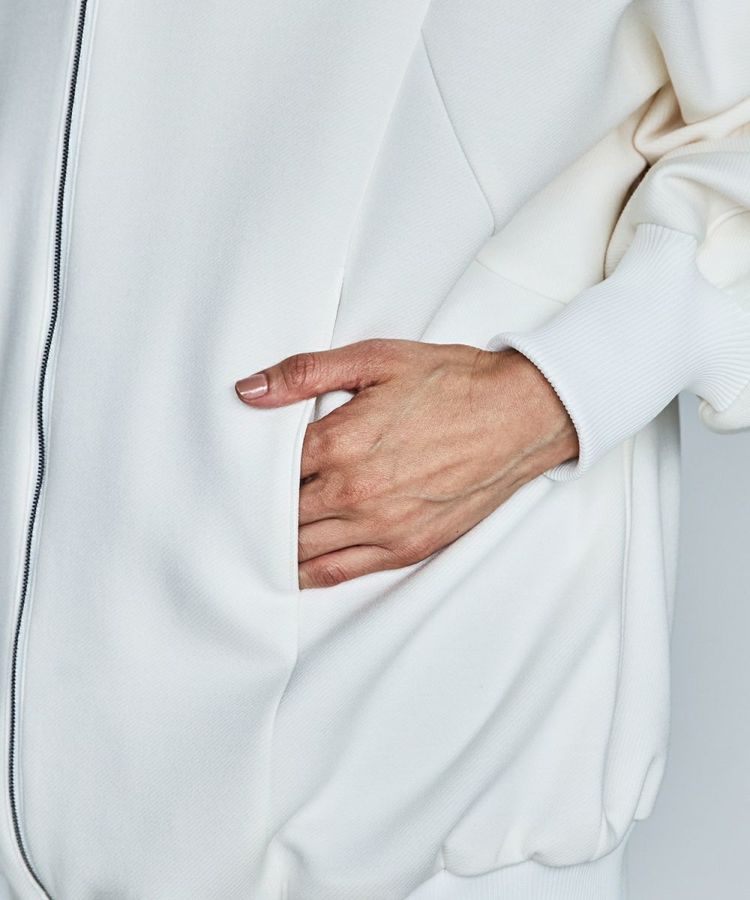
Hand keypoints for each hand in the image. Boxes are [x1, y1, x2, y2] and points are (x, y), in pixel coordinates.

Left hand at [235, 339, 577, 588]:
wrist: (520, 415)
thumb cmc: (452, 383)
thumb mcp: (375, 359)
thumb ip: (306, 374)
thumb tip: (248, 390)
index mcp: (341, 442)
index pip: (268, 470)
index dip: (248, 471)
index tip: (236, 470)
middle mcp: (355, 491)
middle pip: (280, 514)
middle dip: (257, 509)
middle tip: (238, 505)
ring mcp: (382, 525)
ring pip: (303, 548)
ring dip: (277, 543)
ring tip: (257, 537)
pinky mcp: (406, 547)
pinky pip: (340, 571)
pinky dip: (310, 571)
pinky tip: (294, 567)